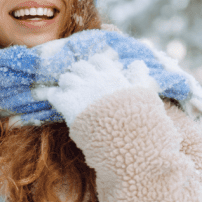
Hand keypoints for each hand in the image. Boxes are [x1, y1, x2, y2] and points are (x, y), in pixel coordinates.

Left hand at [40, 52, 159, 124]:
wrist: (127, 141)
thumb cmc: (139, 120)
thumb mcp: (146, 95)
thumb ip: (140, 77)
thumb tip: (138, 62)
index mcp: (113, 76)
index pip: (99, 60)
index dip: (95, 67)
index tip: (96, 75)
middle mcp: (96, 80)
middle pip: (80, 67)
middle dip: (79, 74)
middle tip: (81, 84)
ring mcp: (81, 92)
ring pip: (66, 78)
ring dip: (67, 83)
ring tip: (69, 93)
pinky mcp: (70, 107)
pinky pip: (55, 94)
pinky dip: (55, 95)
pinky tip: (58, 100)